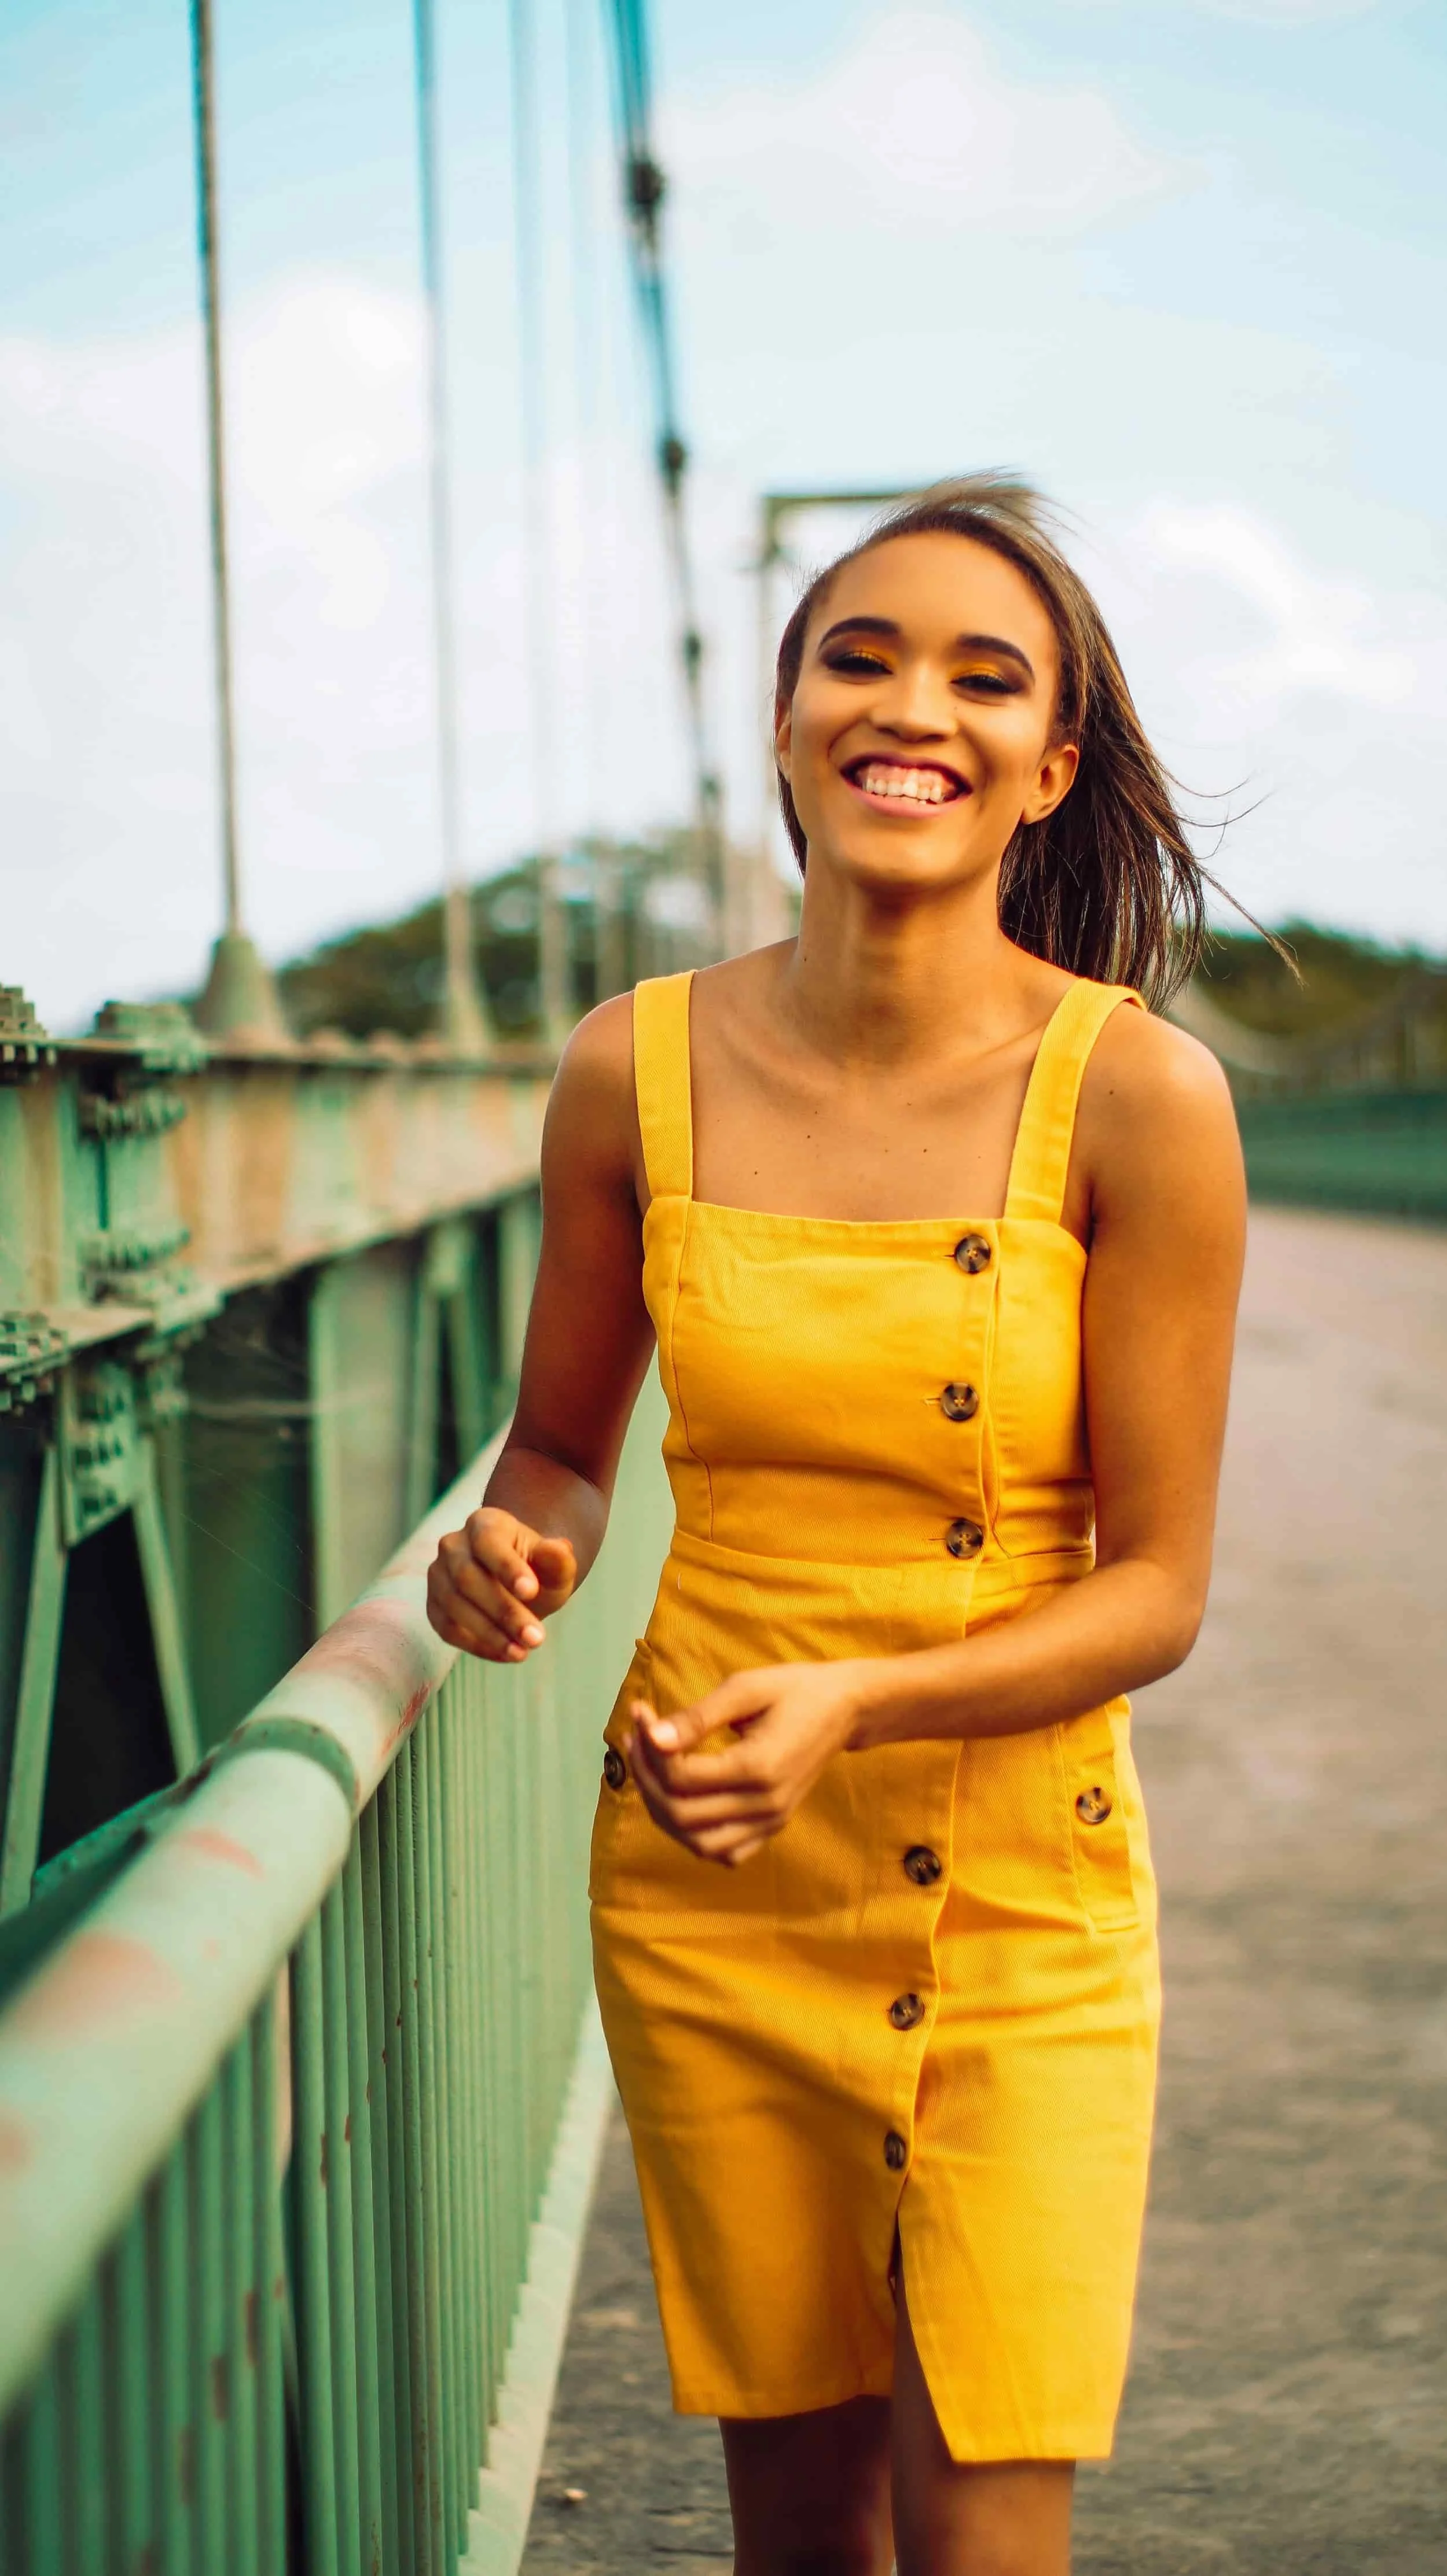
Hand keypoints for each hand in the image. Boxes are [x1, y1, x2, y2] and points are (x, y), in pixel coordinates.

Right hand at [426, 1506, 576, 1662]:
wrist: (518, 1588)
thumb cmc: (537, 1572)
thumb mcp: (556, 1566)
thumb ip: (558, 1558)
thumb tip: (560, 1548)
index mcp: (484, 1523)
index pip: (487, 1541)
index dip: (506, 1566)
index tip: (531, 1592)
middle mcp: (453, 1545)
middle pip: (467, 1577)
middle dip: (503, 1611)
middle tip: (536, 1638)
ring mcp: (439, 1576)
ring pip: (454, 1605)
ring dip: (490, 1633)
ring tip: (523, 1652)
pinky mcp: (434, 1606)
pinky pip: (447, 1628)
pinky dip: (477, 1645)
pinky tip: (506, 1654)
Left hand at [625, 1659, 878, 1865]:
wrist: (845, 1708)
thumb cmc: (795, 1689)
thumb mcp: (745, 1688)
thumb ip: (697, 1717)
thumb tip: (651, 1736)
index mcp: (758, 1767)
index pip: (682, 1777)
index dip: (649, 1747)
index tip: (641, 1713)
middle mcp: (765, 1805)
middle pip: (681, 1814)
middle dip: (646, 1777)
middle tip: (636, 1739)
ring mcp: (771, 1820)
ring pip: (698, 1843)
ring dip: (663, 1811)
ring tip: (649, 1771)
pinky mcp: (772, 1825)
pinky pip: (725, 1851)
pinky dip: (695, 1835)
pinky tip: (683, 1800)